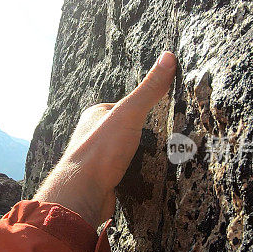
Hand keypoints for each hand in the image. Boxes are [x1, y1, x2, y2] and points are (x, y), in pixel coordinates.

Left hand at [33, 51, 177, 228]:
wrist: (83, 195)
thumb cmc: (101, 152)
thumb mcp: (129, 114)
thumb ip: (148, 89)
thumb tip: (169, 56)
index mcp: (94, 116)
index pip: (124, 106)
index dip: (143, 110)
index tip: (163, 113)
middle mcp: (91, 136)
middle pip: (125, 130)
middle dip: (142, 135)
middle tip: (167, 138)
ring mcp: (96, 160)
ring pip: (124, 153)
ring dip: (140, 156)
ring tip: (161, 158)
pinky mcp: (102, 181)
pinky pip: (124, 173)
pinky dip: (136, 174)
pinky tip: (147, 178)